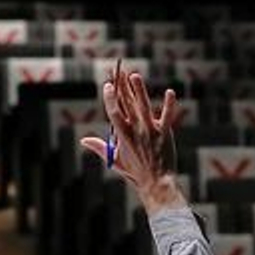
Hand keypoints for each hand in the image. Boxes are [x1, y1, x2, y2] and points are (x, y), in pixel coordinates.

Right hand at [79, 66, 184, 214]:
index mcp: (123, 136)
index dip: (110, 97)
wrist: (156, 182)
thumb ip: (100, 147)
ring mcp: (151, 131)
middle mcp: (136, 130)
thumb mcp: (114, 160)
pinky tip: (170, 92)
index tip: (108, 85)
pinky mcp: (165, 133)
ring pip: (144, 106)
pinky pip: (167, 116)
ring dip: (139, 90)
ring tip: (134, 75)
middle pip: (128, 104)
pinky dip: (169, 104)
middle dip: (122, 87)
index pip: (114, 112)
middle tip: (119, 71)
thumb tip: (84, 141)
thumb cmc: (135, 172)